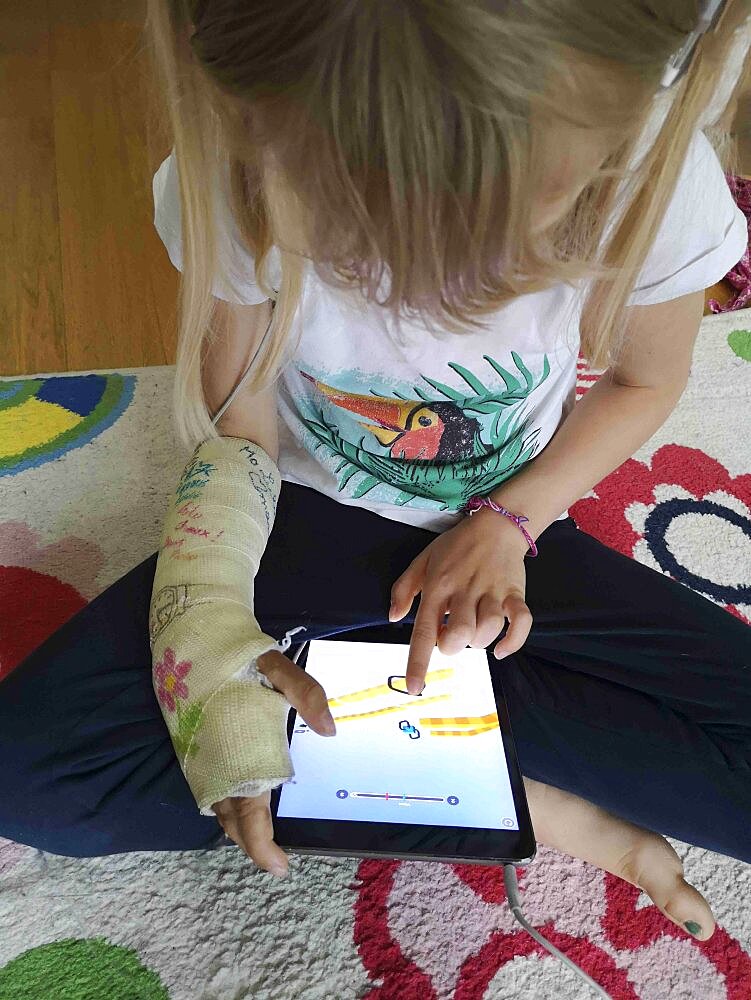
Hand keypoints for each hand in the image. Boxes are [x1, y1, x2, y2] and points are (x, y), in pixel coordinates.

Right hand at [211, 647, 334, 876]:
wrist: (193, 631)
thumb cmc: (237, 652)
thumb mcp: (276, 665)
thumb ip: (304, 694)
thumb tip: (330, 730)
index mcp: (234, 749)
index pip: (247, 812)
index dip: (262, 844)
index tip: (281, 867)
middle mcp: (212, 761)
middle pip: (230, 818)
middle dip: (251, 843)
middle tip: (276, 859)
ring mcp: (199, 756)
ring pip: (217, 805)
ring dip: (237, 824)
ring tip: (261, 838)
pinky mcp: (193, 747)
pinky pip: (209, 787)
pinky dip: (227, 803)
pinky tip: (241, 799)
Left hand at [389, 509, 532, 694]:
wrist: (496, 524)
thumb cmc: (455, 546)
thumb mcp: (422, 560)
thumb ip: (403, 589)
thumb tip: (393, 617)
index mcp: (437, 587)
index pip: (423, 630)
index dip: (418, 662)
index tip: (415, 688)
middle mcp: (463, 591)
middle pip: (458, 635)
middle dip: (453, 646)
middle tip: (452, 634)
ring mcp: (492, 592)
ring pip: (487, 631)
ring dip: (479, 641)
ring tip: (474, 629)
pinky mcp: (515, 593)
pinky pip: (520, 622)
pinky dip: (513, 641)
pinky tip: (501, 649)